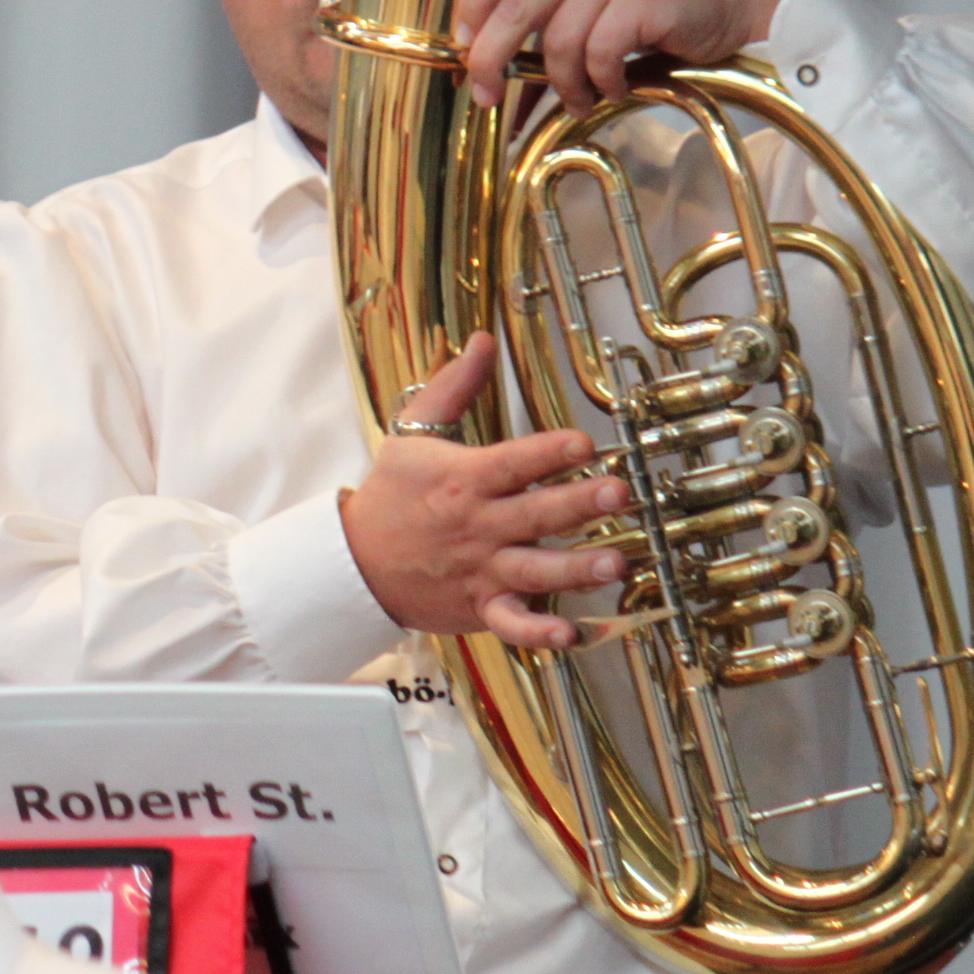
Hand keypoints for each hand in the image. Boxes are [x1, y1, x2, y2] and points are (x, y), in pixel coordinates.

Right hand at [339, 333, 630, 649]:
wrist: (355, 563)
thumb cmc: (390, 496)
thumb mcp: (412, 433)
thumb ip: (454, 386)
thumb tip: (482, 341)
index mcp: (463, 480)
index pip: (513, 462)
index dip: (549, 452)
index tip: (584, 444)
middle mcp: (477, 525)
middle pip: (535, 513)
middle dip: (579, 504)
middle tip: (618, 494)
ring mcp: (482, 569)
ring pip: (535, 569)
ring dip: (576, 568)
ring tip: (614, 562)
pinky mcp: (481, 606)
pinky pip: (512, 623)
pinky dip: (539, 632)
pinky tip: (571, 632)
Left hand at [453, 0, 788, 113]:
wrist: (730, 2)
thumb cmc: (652, 10)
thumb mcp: (587, 9)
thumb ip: (539, 34)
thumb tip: (486, 86)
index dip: (469, 10)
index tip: (462, 50)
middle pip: (512, 10)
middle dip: (490, 61)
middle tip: (486, 97)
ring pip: (558, 43)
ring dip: (563, 85)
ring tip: (580, 100)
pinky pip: (599, 54)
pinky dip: (601, 83)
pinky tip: (615, 88)